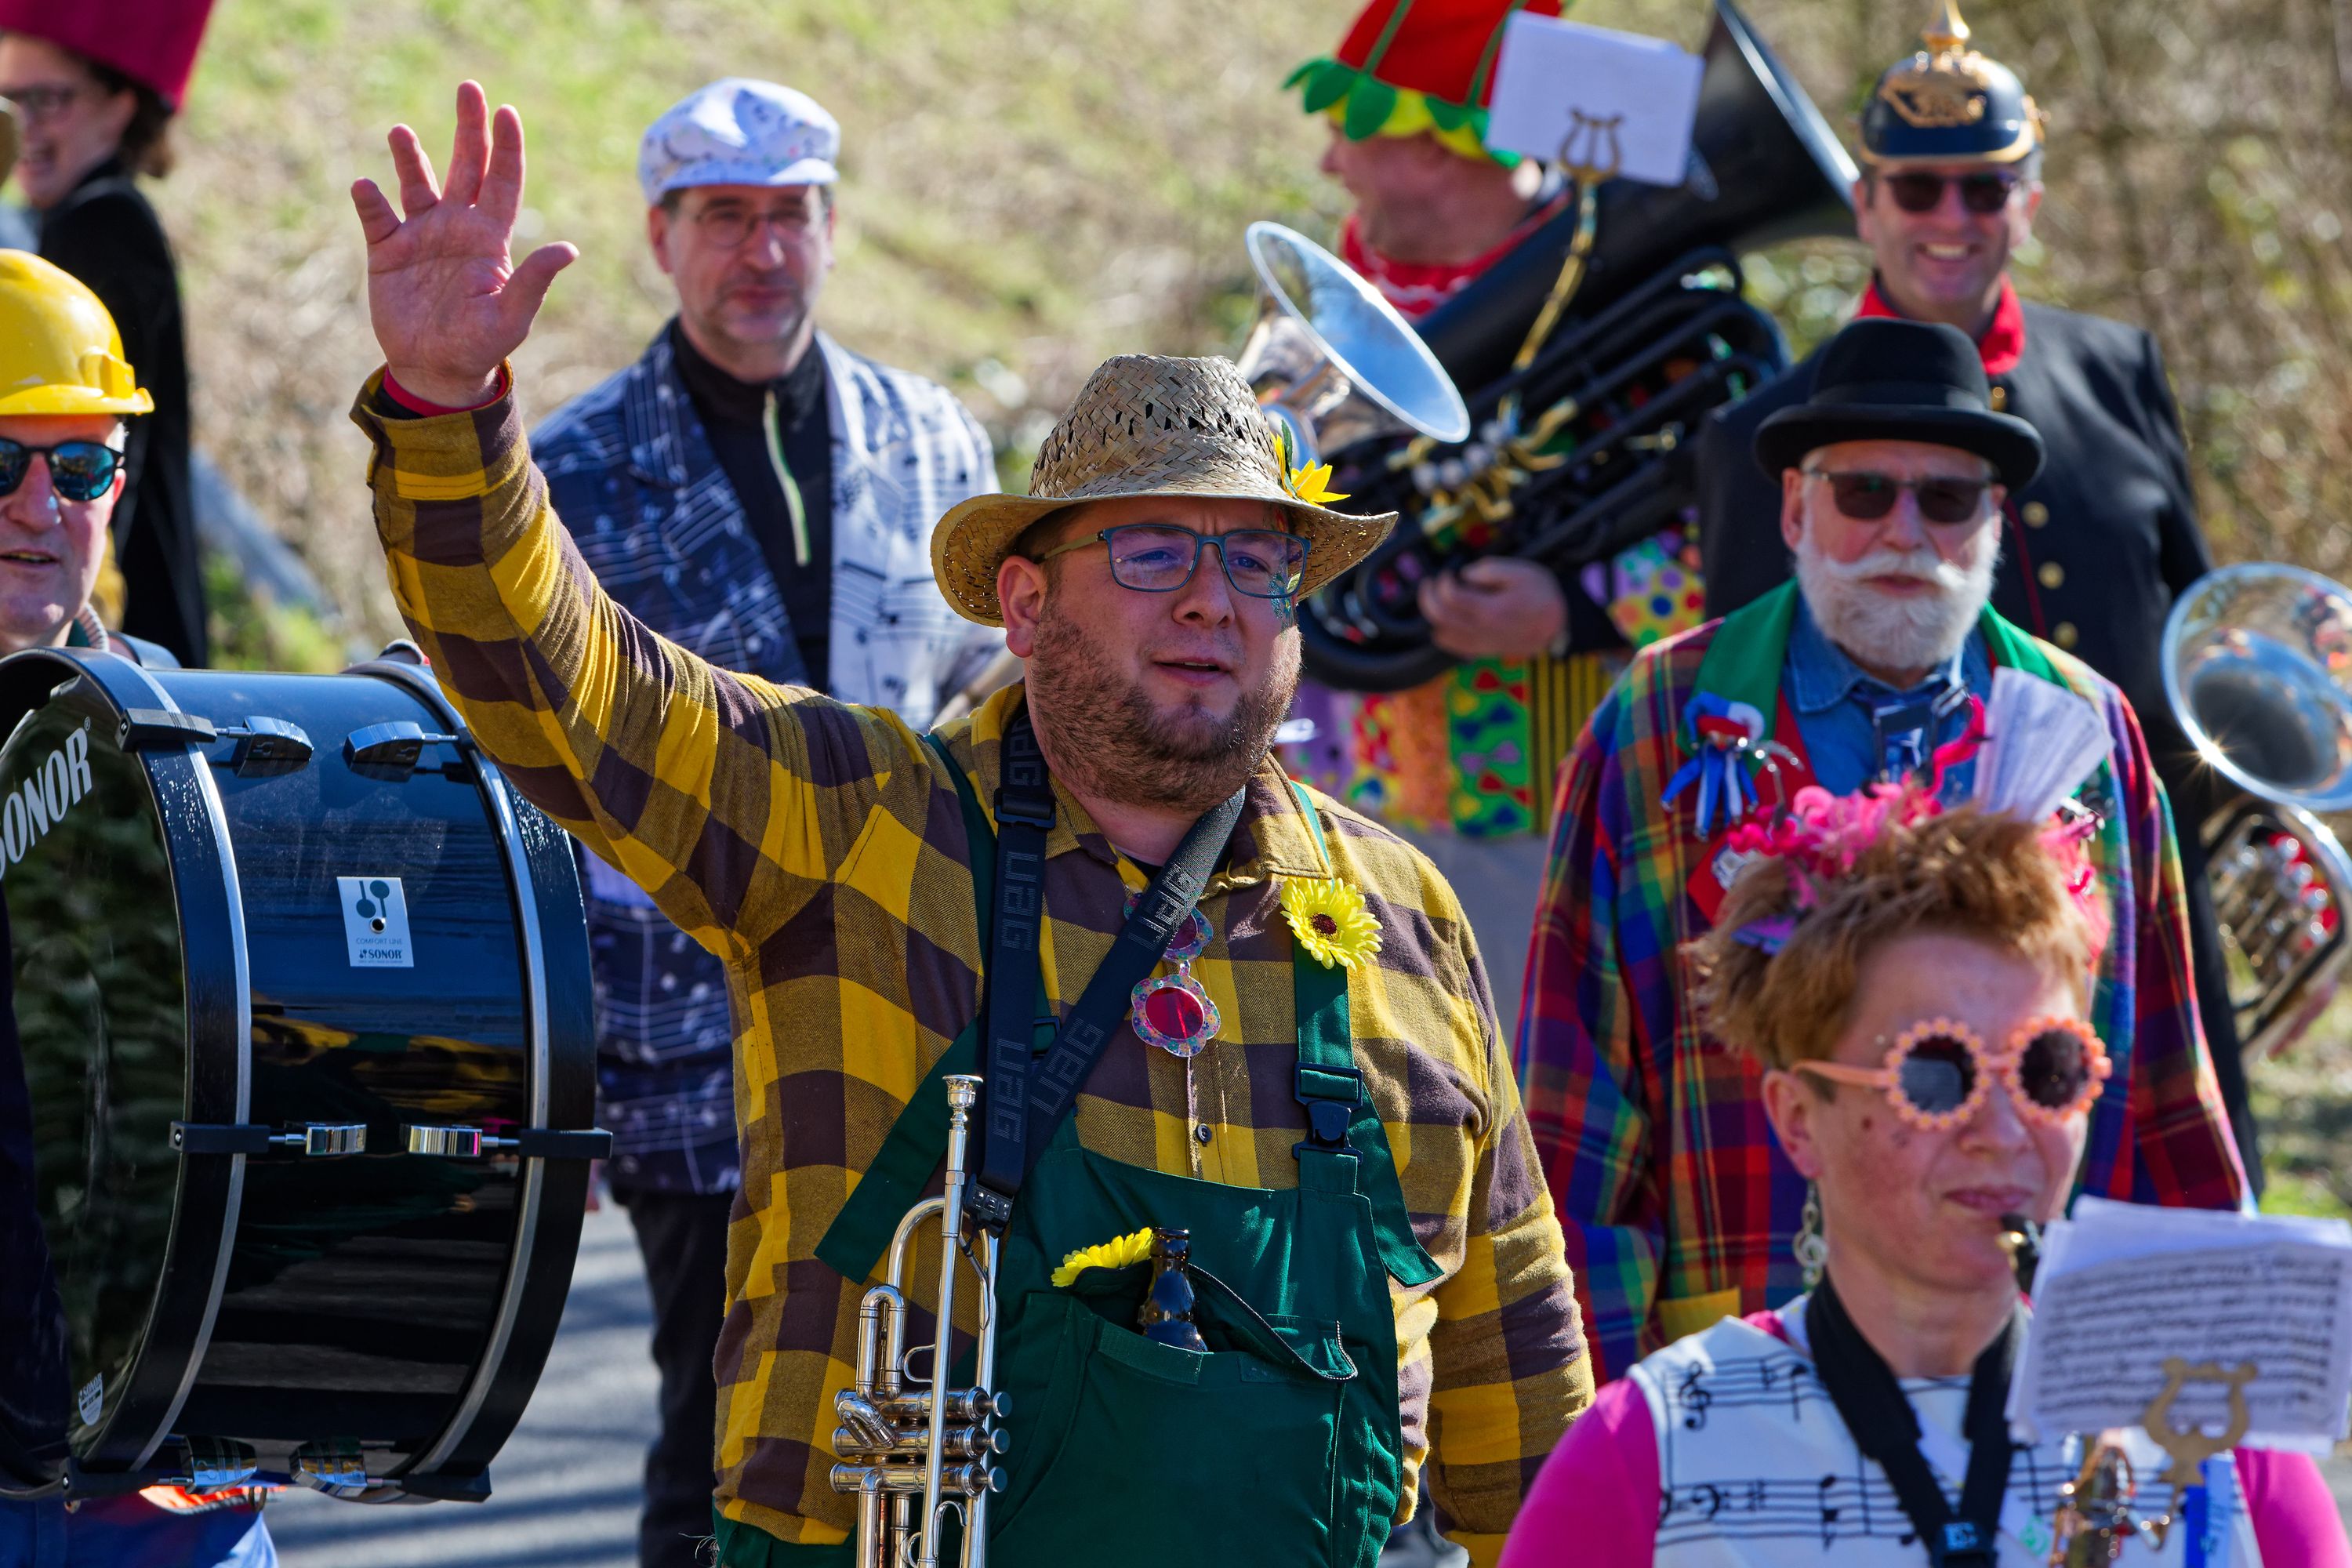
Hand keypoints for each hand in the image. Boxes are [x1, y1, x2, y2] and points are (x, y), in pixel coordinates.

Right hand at [350, 82, 576, 407]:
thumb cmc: (481, 346)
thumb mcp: (511, 317)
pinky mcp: (387, 252)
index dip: (506, 148)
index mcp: (491, 239)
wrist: (436, 371)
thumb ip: (534, 281)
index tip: (507, 112)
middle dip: (468, 128)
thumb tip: (569, 249)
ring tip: (400, 131)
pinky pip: (377, 217)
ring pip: (417, 183)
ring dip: (410, 157)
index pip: (503, 182)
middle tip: (469, 88)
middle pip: (465, 167)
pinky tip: (366, 187)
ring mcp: (421, 236)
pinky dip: (370, 200)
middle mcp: (457, 228)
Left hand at [1418, 556, 1568, 659]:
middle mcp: (1481, 630)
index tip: (1449, 572)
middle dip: (1428, 596)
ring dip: (1433, 613)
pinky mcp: (1482, 651)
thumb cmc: (1541, 594)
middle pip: (1439, 616)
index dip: (1443, 581)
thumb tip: (1464, 575)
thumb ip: (1489, 570)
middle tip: (1431, 582)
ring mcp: (1480, 644)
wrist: (1558, 626)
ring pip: (1441, 633)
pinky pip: (1451, 646)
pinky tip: (1447, 620)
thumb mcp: (1521, 572)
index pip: (1450, 596)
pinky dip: (1442, 632)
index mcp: (1490, 609)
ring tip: (1438, 598)